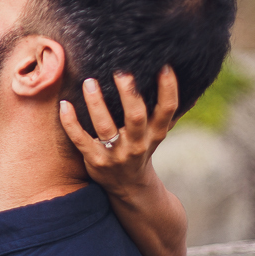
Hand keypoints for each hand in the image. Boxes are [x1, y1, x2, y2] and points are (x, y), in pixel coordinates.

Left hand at [59, 66, 178, 199]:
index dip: (169, 89)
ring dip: (96, 103)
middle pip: (136, 116)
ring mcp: (116, 154)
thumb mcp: (158, 133)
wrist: (130, 189)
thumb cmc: (142, 149)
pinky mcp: (95, 160)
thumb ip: (168, 112)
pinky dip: (70, 122)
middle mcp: (138, 144)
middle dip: (129, 94)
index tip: (164, 66)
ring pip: (105, 126)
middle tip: (121, 71)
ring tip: (89, 82)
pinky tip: (65, 104)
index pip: (167, 110)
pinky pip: (80, 139)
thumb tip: (189, 86)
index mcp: (155, 133)